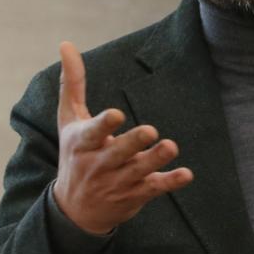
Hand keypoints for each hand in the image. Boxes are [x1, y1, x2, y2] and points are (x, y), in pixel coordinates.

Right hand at [51, 40, 191, 233]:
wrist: (75, 210)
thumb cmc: (74, 155)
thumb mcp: (68, 121)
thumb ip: (72, 84)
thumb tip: (66, 44)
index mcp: (82, 144)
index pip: (92, 134)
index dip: (104, 125)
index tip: (116, 114)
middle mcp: (99, 164)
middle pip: (118, 153)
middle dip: (133, 143)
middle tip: (150, 131)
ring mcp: (118, 181)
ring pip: (138, 171)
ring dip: (155, 160)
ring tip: (170, 147)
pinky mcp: (135, 194)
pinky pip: (154, 189)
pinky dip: (169, 182)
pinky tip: (186, 174)